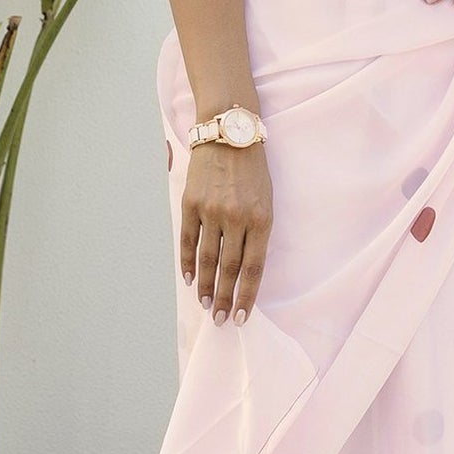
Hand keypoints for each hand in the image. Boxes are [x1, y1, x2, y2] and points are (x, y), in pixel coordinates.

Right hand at [180, 138, 271, 325]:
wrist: (229, 133)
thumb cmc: (253, 169)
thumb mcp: (266, 200)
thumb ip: (257, 232)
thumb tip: (245, 269)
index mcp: (261, 219)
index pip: (253, 269)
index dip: (246, 296)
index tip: (241, 317)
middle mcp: (236, 218)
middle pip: (229, 270)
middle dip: (225, 299)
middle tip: (220, 320)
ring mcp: (211, 211)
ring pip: (207, 259)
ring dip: (206, 286)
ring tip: (206, 305)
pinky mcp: (190, 203)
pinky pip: (187, 240)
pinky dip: (187, 262)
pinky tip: (189, 279)